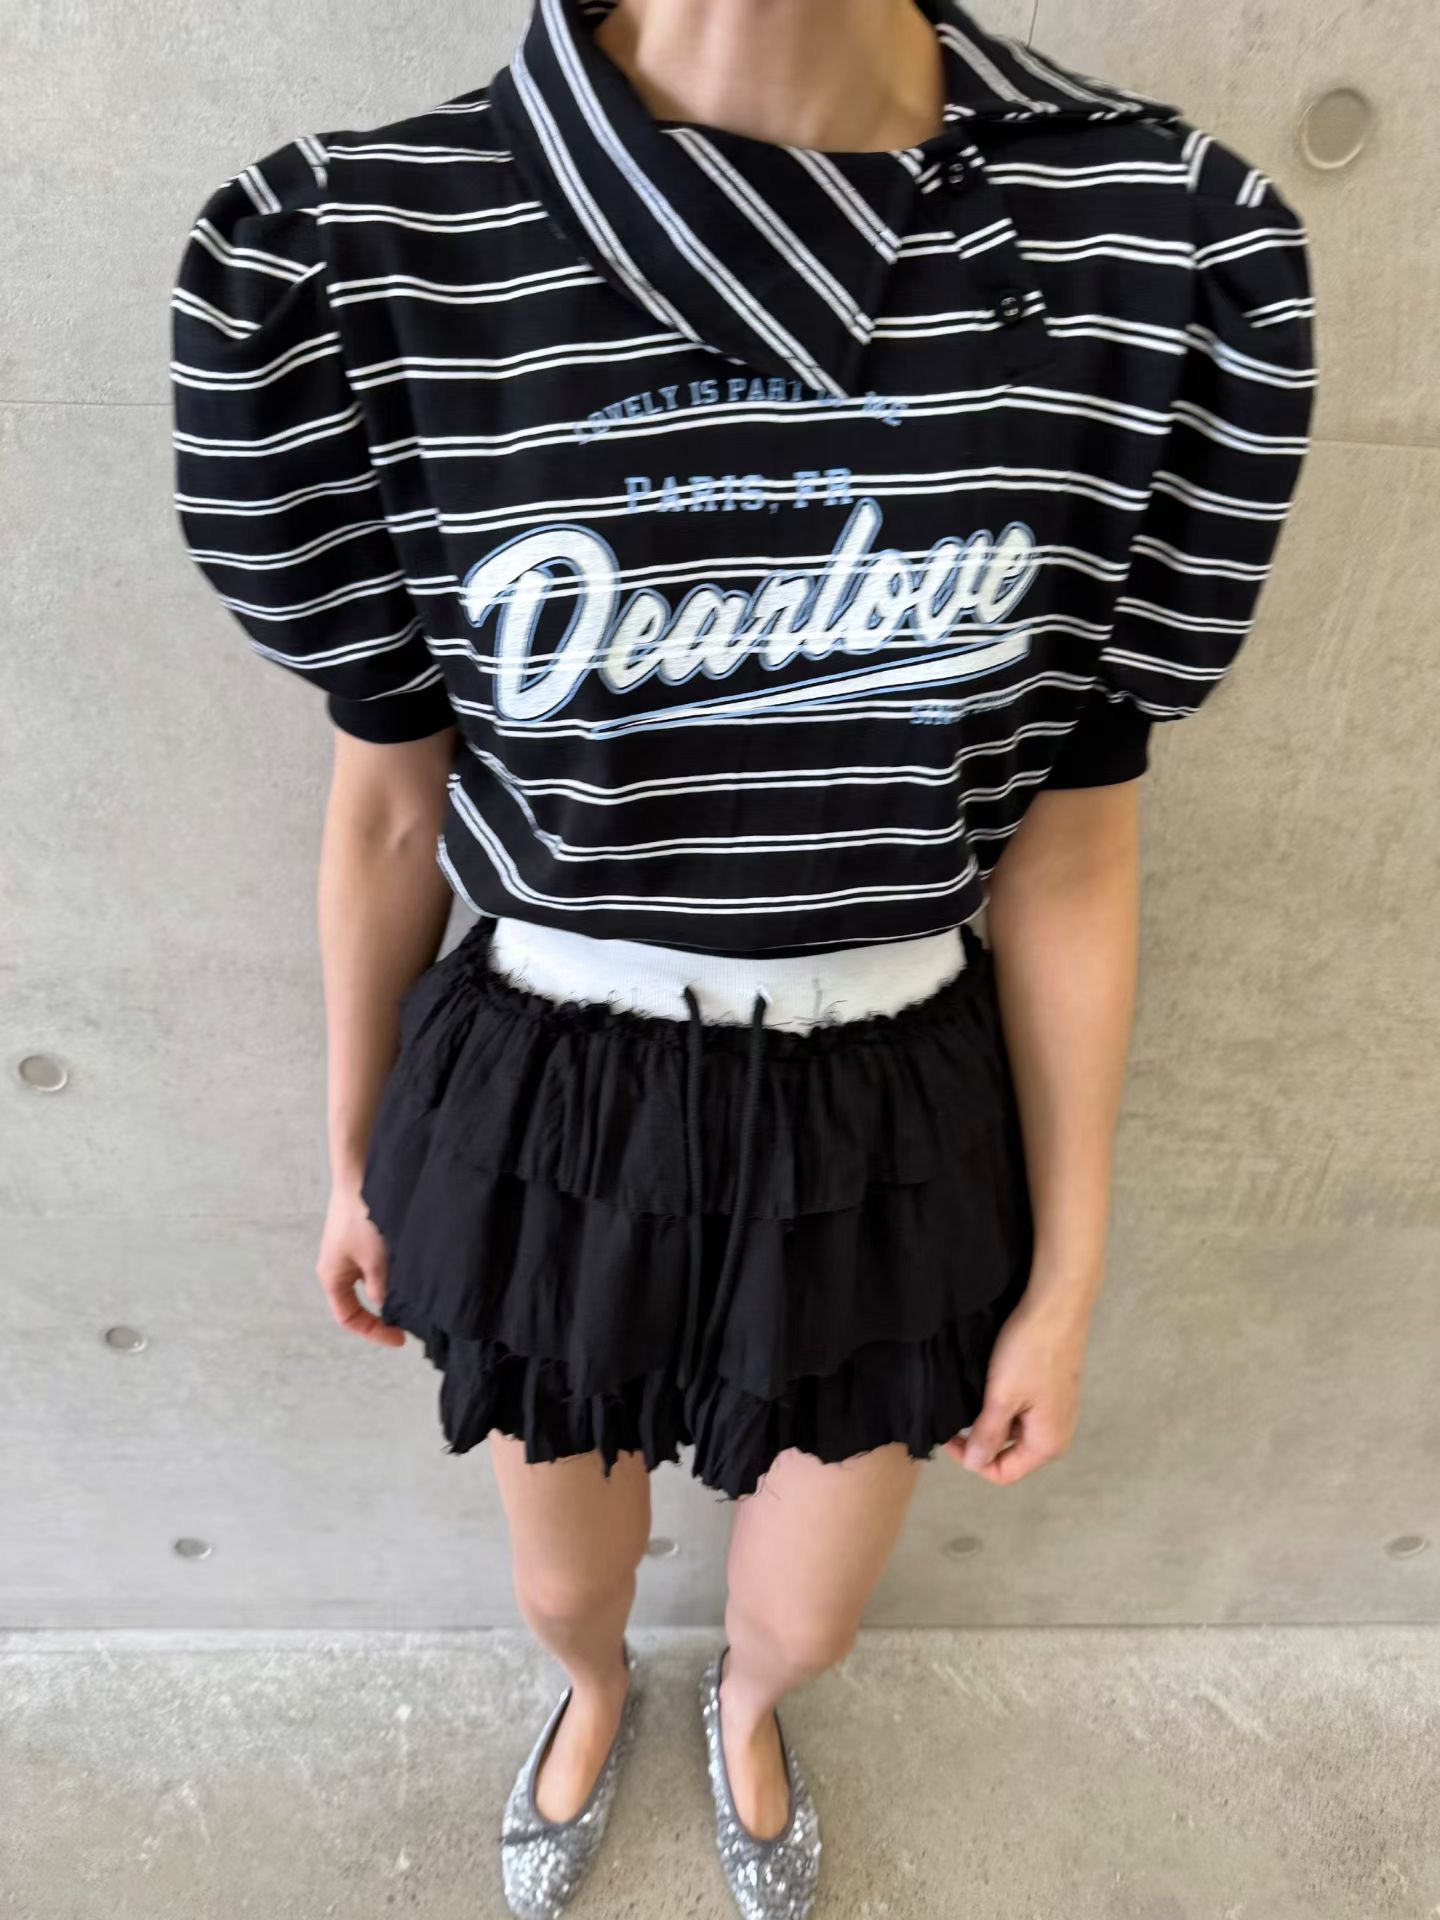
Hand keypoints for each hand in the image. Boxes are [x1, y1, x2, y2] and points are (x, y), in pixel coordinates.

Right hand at [315, 1181, 405, 1347]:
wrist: (361, 1175)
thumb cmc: (362, 1216)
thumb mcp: (376, 1260)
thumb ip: (382, 1288)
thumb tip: (385, 1304)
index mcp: (332, 1277)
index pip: (349, 1318)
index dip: (373, 1332)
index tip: (400, 1338)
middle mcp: (337, 1267)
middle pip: (358, 1303)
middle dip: (382, 1313)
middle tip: (409, 1320)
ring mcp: (348, 1252)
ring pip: (370, 1283)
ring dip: (389, 1290)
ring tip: (412, 1294)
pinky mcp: (360, 1238)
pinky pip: (375, 1265)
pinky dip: (391, 1272)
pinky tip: (408, 1269)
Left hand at [943, 1290, 1091, 1484]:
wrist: (1056, 1308)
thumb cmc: (1030, 1354)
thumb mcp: (1002, 1398)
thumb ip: (988, 1435)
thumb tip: (974, 1464)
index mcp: (1048, 1445)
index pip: (1003, 1473)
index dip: (972, 1461)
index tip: (950, 1436)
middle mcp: (1058, 1434)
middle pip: (1011, 1454)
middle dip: (982, 1440)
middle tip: (957, 1418)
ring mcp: (1059, 1412)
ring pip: (1015, 1430)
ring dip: (992, 1421)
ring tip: (973, 1398)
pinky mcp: (1054, 1392)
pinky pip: (1025, 1412)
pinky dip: (1005, 1406)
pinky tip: (993, 1384)